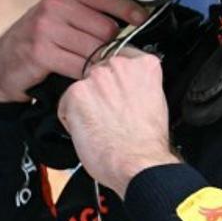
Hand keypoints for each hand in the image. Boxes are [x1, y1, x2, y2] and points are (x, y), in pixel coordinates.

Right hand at [0, 0, 148, 103]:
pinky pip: (78, 66)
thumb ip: (91, 12)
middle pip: (106, 29)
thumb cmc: (41, 39)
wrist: (3, 63)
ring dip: (98, 64)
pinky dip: (85, 75)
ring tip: (94, 69)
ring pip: (94, 49)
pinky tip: (82, 77)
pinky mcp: (41, 52)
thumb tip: (134, 17)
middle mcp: (55, 4)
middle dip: (110, 46)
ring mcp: (46, 27)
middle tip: (107, 57)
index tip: (142, 19)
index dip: (129, 10)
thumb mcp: (63, 15)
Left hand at [57, 47, 180, 195]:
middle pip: (98, 71)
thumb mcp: (156, 101)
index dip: (116, 79)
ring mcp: (96, 78)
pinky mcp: (76, 94)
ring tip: (100, 126)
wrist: (139, 163)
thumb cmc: (148, 143)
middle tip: (110, 115)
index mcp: (143, 65)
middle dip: (99, 91)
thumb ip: (139, 84)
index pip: (120, 57)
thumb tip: (128, 86)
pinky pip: (65, 103)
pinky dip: (71, 119)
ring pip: (81, 87)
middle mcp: (118, 65)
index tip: (118, 92)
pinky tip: (89, 131)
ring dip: (85, 104)